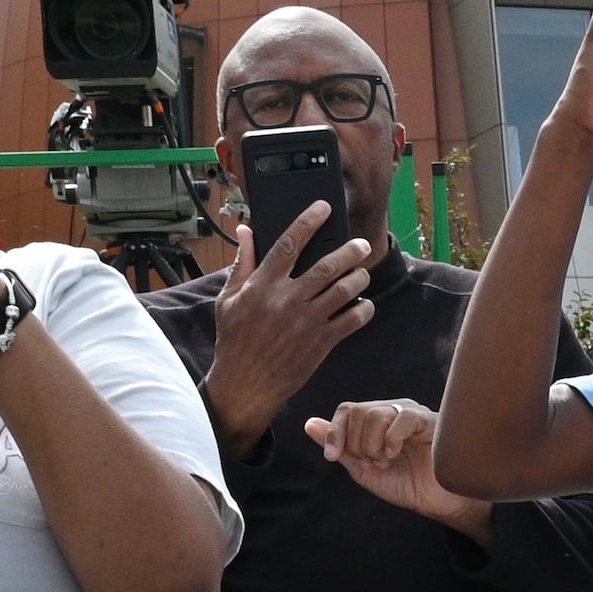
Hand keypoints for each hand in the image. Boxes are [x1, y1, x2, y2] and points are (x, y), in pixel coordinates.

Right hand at [206, 208, 376, 444]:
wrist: (246, 384)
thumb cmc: (235, 339)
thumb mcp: (229, 298)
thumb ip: (242, 263)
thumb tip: (245, 230)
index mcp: (262, 285)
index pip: (289, 243)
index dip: (308, 221)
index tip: (323, 207)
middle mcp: (287, 299)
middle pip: (327, 266)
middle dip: (349, 251)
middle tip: (361, 244)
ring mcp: (307, 321)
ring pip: (344, 290)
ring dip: (359, 278)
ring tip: (362, 272)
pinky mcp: (321, 342)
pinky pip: (352, 320)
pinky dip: (363, 309)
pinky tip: (363, 304)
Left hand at [308, 397, 490, 536]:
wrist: (437, 502)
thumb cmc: (406, 485)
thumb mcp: (364, 469)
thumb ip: (340, 446)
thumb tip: (309, 423)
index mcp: (378, 420)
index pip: (347, 410)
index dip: (334, 432)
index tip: (333, 457)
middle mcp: (394, 411)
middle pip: (357, 411)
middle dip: (356, 443)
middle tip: (373, 463)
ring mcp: (412, 413)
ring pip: (375, 413)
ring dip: (372, 445)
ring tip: (386, 461)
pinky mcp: (429, 420)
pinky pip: (401, 418)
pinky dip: (390, 440)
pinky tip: (395, 454)